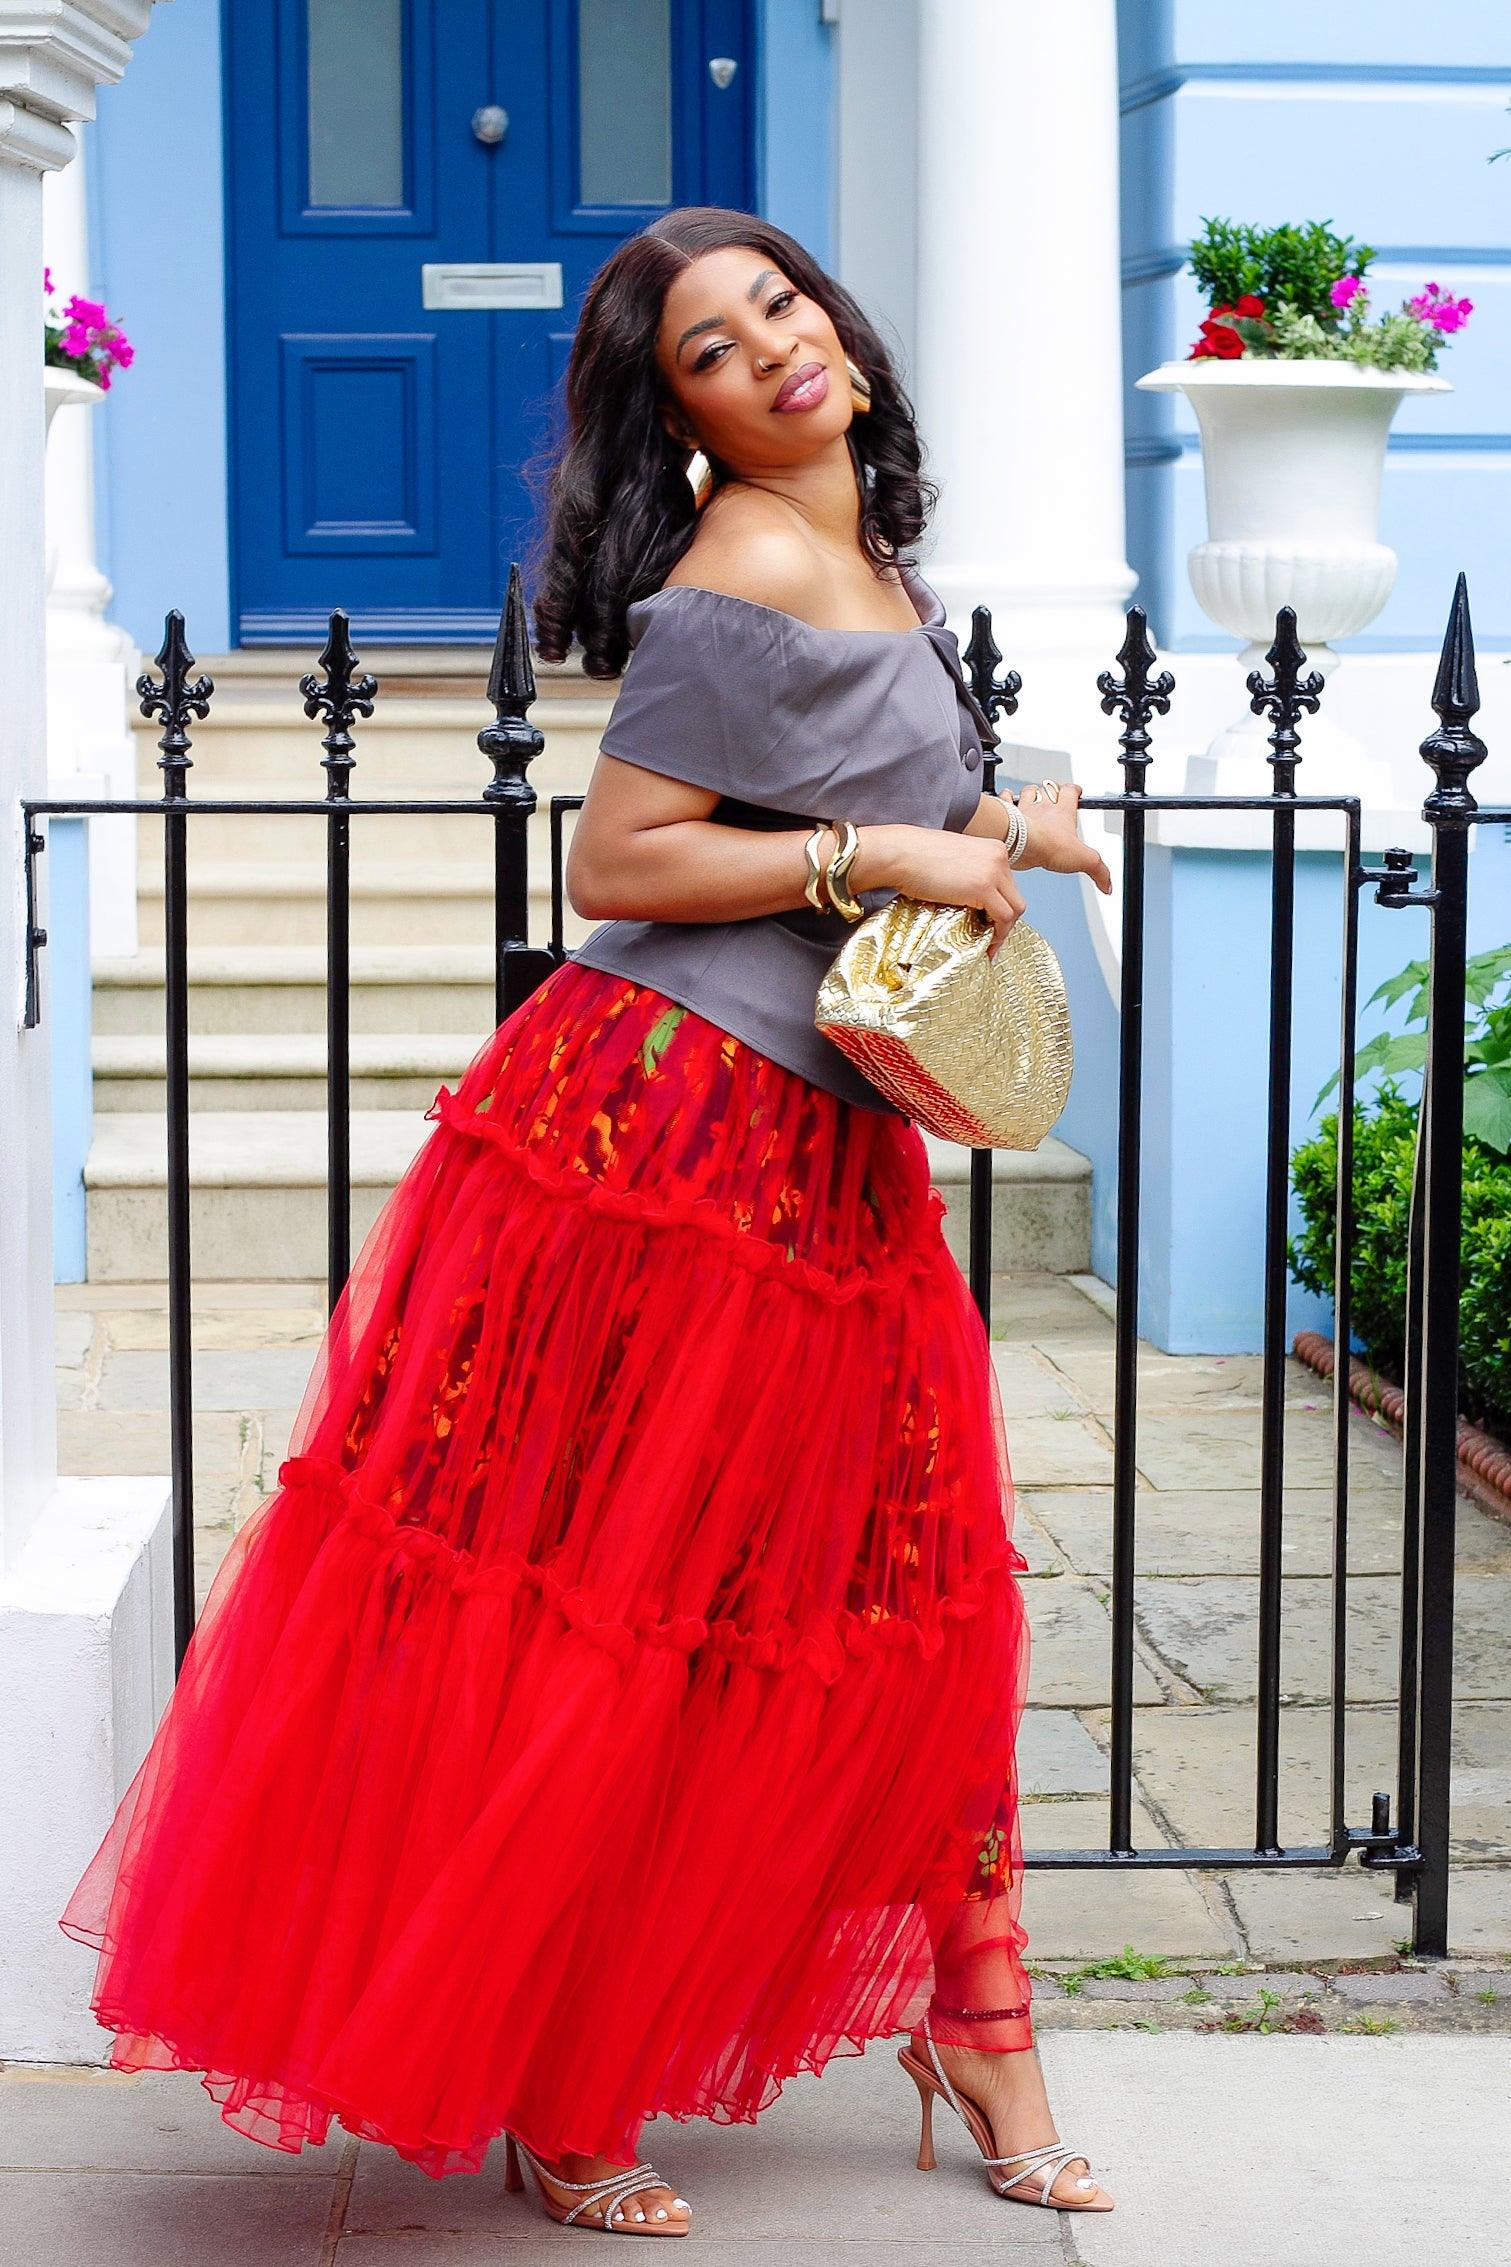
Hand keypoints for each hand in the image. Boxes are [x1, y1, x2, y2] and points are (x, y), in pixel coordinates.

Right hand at [885, 828, 1026, 962]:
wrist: (898, 853)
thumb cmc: (914, 856)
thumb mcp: (954, 860)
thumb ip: (971, 874)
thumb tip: (973, 901)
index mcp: (994, 848)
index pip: (1008, 885)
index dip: (1000, 907)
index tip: (990, 924)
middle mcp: (999, 857)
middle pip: (1015, 897)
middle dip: (1004, 921)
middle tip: (990, 938)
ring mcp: (993, 872)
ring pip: (1015, 909)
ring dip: (1003, 931)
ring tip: (988, 945)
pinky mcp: (983, 888)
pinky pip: (1003, 918)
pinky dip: (998, 935)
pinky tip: (986, 945)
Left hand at [1014, 781, 1112, 894]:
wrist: (1022, 844)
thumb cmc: (1049, 846)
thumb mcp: (1083, 860)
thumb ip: (1099, 871)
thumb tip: (1108, 885)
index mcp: (1063, 812)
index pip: (1070, 792)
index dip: (1074, 790)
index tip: (1076, 791)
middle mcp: (1043, 807)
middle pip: (1048, 789)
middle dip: (1051, 789)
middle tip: (1052, 794)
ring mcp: (1024, 810)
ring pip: (1027, 792)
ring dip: (1030, 792)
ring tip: (1030, 796)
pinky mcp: (1008, 817)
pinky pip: (1004, 799)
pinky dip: (1005, 797)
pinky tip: (1005, 798)